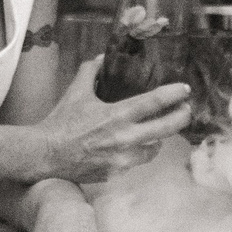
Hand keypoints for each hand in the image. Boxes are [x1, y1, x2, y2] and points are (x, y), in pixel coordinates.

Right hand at [34, 58, 192, 182]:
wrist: (44, 155)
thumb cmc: (60, 122)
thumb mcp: (75, 92)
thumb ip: (90, 71)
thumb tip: (101, 58)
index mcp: (117, 115)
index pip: (155, 102)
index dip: (174, 94)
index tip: (184, 90)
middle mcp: (125, 138)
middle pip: (167, 128)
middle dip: (182, 117)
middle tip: (186, 110)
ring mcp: (122, 159)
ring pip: (155, 149)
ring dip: (158, 139)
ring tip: (157, 132)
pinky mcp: (116, 174)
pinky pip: (136, 162)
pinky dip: (137, 154)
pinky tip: (132, 147)